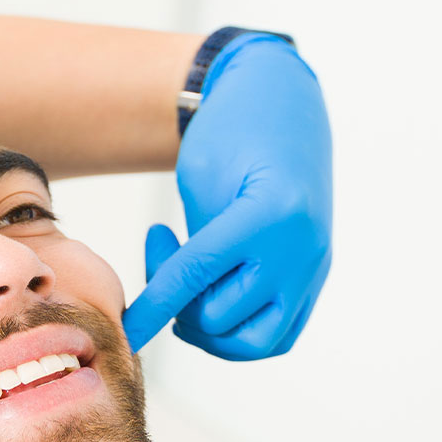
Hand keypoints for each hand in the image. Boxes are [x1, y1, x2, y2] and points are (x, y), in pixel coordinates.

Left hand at [123, 34, 331, 359]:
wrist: (284, 100)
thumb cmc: (232, 129)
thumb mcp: (200, 177)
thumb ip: (194, 246)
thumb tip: (178, 309)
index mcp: (272, 215)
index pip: (197, 275)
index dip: (154, 306)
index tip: (125, 331)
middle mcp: (303, 250)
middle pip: (220, 316)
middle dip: (177, 299)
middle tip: (162, 245)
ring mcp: (315, 268)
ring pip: (252, 341)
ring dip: (208, 324)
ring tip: (189, 280)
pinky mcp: (316, 278)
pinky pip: (277, 336)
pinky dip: (239, 332)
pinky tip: (213, 294)